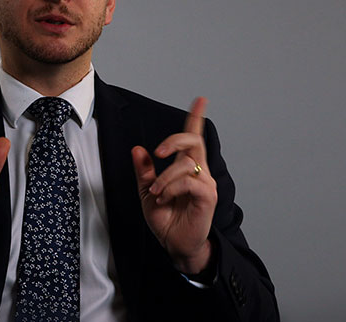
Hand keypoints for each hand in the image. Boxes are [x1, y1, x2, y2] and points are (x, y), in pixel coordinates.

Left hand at [132, 97, 217, 273]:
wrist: (176, 245)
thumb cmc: (167, 221)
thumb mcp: (148, 194)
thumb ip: (144, 172)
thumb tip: (138, 149)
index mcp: (186, 168)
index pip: (193, 138)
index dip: (196, 118)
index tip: (201, 100)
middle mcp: (199, 171)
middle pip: (193, 141)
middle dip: (174, 140)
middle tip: (158, 153)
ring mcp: (205, 183)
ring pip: (185, 164)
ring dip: (164, 178)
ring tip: (156, 194)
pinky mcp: (208, 196)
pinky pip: (189, 182)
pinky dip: (171, 188)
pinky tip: (165, 200)